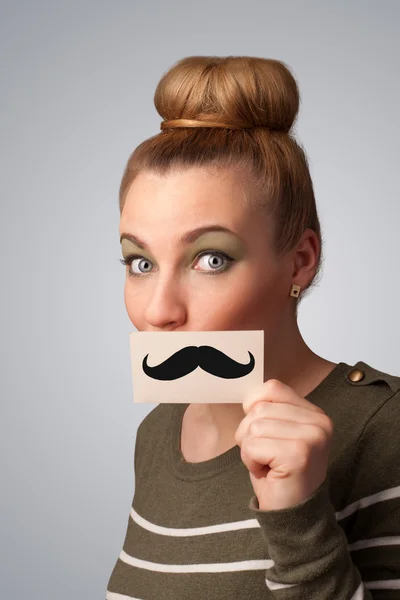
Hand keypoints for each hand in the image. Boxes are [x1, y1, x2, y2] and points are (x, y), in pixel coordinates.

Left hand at [234, 379, 333, 510]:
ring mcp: (311, 437)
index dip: (254, 409)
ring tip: (268, 465)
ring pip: (253, 426)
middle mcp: (319, 421)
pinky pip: (252, 446)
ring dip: (250, 450)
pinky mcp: (299, 454)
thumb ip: (269, 409)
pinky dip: (251, 462)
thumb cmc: (278, 473)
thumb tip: (248, 395)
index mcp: (314, 413)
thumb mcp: (276, 433)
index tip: (265, 434)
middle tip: (267, 456)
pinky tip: (268, 473)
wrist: (293, 516)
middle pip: (258, 408)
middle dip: (250, 434)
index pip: (271, 388)